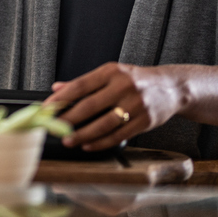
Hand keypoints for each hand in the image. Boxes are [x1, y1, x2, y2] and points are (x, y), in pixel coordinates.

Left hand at [44, 63, 186, 151]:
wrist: (171, 87)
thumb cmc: (136, 80)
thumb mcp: (111, 74)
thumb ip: (84, 82)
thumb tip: (57, 88)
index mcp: (112, 71)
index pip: (80, 85)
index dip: (61, 98)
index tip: (46, 108)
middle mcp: (123, 86)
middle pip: (90, 105)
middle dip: (68, 118)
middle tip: (52, 128)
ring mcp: (135, 104)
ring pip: (104, 124)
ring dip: (83, 134)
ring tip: (68, 140)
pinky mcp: (144, 121)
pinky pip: (118, 135)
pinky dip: (100, 142)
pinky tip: (88, 145)